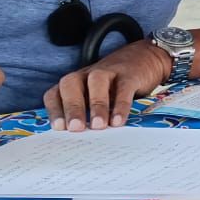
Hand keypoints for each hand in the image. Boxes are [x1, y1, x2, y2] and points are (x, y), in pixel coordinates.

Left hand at [45, 41, 170, 130]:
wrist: (145, 57)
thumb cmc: (115, 85)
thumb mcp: (96, 96)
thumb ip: (88, 114)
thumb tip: (82, 141)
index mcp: (74, 83)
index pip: (55, 93)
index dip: (55, 109)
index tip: (59, 128)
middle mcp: (86, 75)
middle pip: (71, 85)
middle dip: (72, 107)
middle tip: (76, 128)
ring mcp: (108, 71)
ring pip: (96, 82)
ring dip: (96, 105)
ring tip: (98, 126)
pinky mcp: (129, 74)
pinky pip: (123, 88)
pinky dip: (120, 105)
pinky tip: (118, 121)